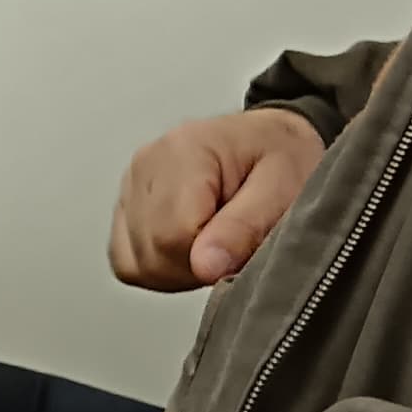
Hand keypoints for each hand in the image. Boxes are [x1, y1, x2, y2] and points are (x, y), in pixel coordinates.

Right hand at [108, 107, 325, 290]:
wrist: (271, 142)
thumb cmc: (282, 158)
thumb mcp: (285, 189)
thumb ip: (246, 228)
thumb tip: (206, 265)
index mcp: (185, 149)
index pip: (174, 235)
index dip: (212, 259)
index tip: (240, 246)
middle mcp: (148, 163)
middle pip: (153, 251)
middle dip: (196, 265)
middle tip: (233, 243)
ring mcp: (131, 184)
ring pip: (138, 262)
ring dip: (179, 270)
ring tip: (215, 242)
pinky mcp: (126, 207)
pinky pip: (128, 262)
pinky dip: (160, 268)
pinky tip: (189, 249)